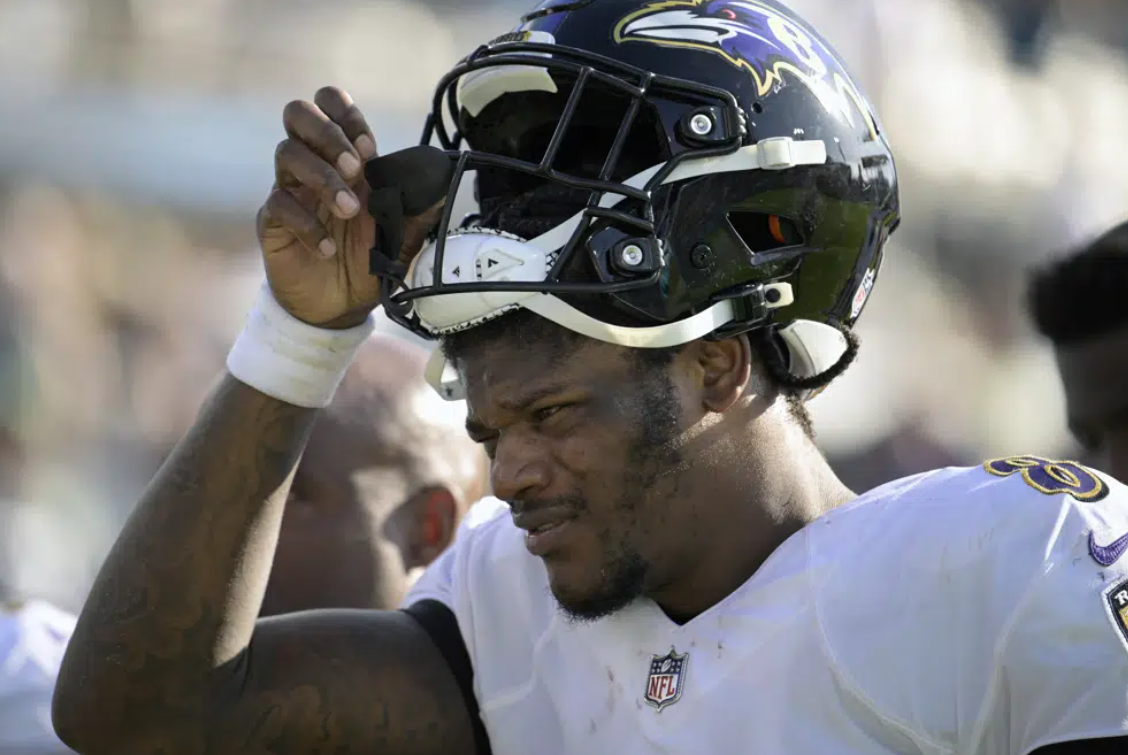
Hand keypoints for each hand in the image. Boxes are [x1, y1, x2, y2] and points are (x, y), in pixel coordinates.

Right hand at [257, 87, 442, 327]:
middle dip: (328, 133)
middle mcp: (314, 165)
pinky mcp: (273, 220)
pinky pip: (278, 204)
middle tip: (356, 169)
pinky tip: (328, 248)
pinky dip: (307, 224)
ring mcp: (291, 190)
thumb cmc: (368, 259)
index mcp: (345, 158)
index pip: (331, 106)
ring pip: (286, 153)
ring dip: (324, 178)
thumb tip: (446, 179)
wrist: (342, 304)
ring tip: (349, 212)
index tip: (370, 147)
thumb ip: (422, 206)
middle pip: (297, 113)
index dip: (348, 116)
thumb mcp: (404, 234)